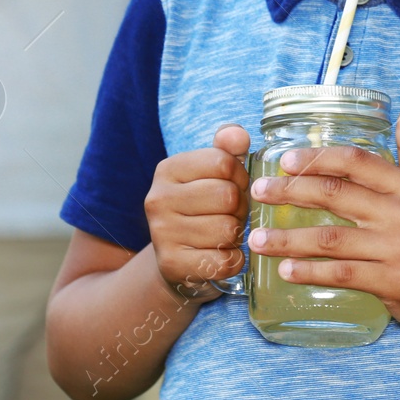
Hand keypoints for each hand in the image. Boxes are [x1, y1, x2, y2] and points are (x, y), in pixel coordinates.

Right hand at [145, 124, 251, 298]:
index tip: (235, 185)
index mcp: (168, 169)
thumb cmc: (202, 208)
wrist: (175, 258)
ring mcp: (162, 233)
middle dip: (241, 207)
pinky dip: (234, 260)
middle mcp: (158, 199)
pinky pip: (224, 261)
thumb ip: (227, 149)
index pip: (223, 162)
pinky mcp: (172, 265)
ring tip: (224, 233)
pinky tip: (222, 254)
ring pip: (228, 229)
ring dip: (237, 234)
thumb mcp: (212, 173)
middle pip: (228, 196)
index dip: (241, 176)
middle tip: (231, 214)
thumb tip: (238, 135)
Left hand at [247, 102, 399, 335]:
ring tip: (257, 239)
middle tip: (257, 192)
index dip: (318, 158)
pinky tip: (284, 271)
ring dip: (289, 239)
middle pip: (336, 196)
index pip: (356, 162)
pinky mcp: (391, 282)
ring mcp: (396, 250)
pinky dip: (310, 273)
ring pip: (331, 239)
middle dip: (291, 192)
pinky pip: (342, 275)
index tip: (284, 160)